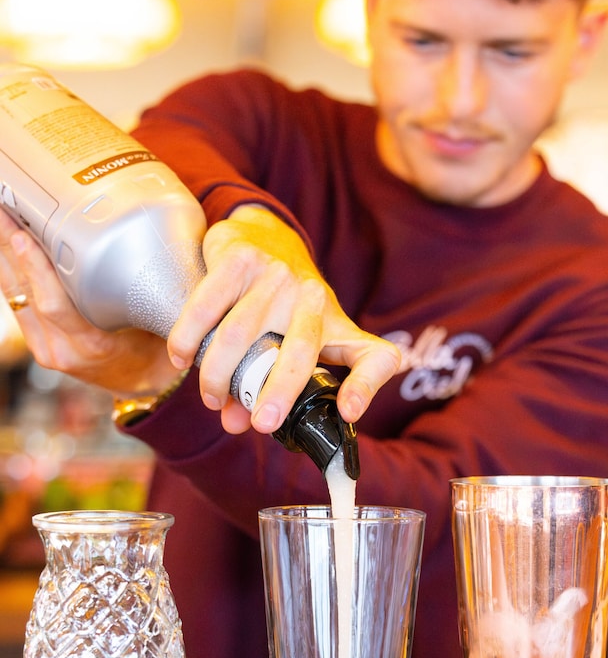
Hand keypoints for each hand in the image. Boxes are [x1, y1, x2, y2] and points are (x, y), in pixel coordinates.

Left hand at [0, 209, 179, 396]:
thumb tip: (140, 246)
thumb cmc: (150, 350)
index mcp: (94, 345)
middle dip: (11, 248)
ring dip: (4, 255)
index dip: (37, 270)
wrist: (139, 382)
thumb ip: (136, 294)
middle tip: (2, 209)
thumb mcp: (153, 324)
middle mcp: (63, 349)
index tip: (24, 235)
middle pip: (27, 293)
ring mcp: (46, 348)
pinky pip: (17, 301)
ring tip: (1, 218)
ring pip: (16, 294)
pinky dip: (9, 271)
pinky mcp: (37, 343)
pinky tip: (5, 246)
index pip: (56, 306)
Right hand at [167, 205, 399, 433]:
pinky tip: (183, 359)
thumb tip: (234, 422)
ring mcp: (278, 276)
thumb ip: (270, 388)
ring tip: (211, 398)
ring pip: (242, 334)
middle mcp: (315, 299)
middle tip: (260, 424)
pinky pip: (208, 306)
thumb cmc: (284, 306)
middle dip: (278, 392)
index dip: (366, 387)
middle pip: (301, 351)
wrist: (265, 233)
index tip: (348, 412)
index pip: (375, 357)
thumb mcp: (298, 344)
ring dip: (220, 374)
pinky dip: (189, 338)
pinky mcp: (240, 259)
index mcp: (338, 327)